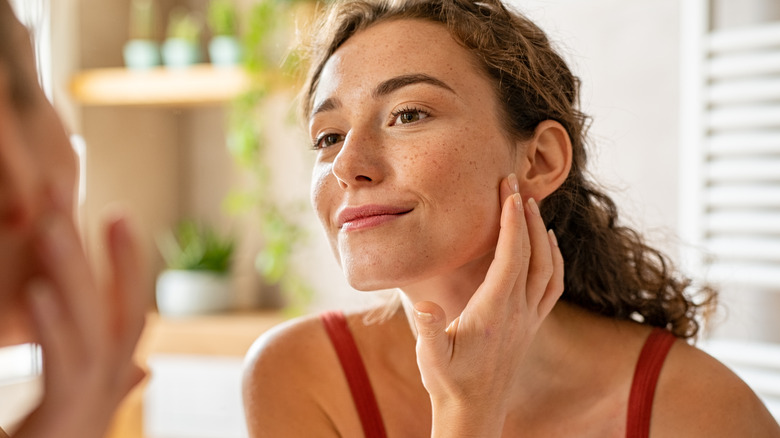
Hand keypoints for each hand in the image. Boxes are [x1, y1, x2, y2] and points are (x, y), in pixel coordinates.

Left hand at [13, 205, 148, 437]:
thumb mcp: (72, 417)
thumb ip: (103, 385)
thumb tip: (142, 367)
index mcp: (104, 386)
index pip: (127, 314)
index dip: (125, 265)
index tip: (116, 215)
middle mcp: (104, 394)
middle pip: (115, 312)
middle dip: (102, 254)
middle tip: (80, 196)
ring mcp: (88, 411)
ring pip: (91, 331)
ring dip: (71, 274)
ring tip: (51, 223)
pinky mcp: (64, 424)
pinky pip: (63, 370)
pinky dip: (52, 328)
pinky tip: (33, 291)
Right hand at [412, 174, 563, 436]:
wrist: (474, 411)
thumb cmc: (449, 382)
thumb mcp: (431, 358)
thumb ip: (430, 331)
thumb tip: (426, 305)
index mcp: (495, 311)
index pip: (511, 256)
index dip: (511, 221)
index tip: (508, 190)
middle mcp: (519, 311)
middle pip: (533, 254)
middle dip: (526, 215)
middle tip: (516, 184)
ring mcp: (529, 318)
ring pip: (549, 267)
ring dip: (542, 233)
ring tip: (531, 206)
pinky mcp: (531, 325)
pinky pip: (553, 285)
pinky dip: (554, 259)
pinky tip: (548, 246)